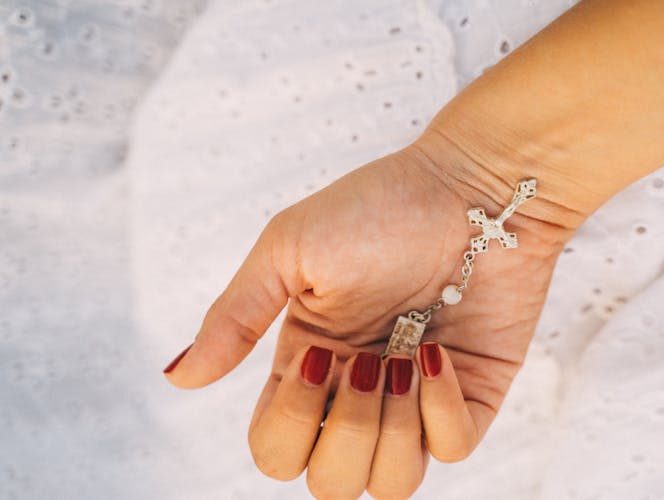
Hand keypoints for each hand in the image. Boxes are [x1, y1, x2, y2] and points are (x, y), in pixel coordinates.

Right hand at [163, 131, 576, 497]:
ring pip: (391, 484)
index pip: (275, 450)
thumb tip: (177, 377)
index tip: (318, 355)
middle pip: (331, 482)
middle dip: (346, 430)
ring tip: (404, 357)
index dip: (289, 424)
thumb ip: (234, 317)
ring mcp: (414, 400)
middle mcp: (357, 393)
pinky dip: (441, 410)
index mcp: (307, 365)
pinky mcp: (470, 396)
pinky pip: (452, 451)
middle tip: (369, 361)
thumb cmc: (377, 208)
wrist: (472, 188)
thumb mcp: (289, 251)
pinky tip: (438, 352)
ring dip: (392, 427)